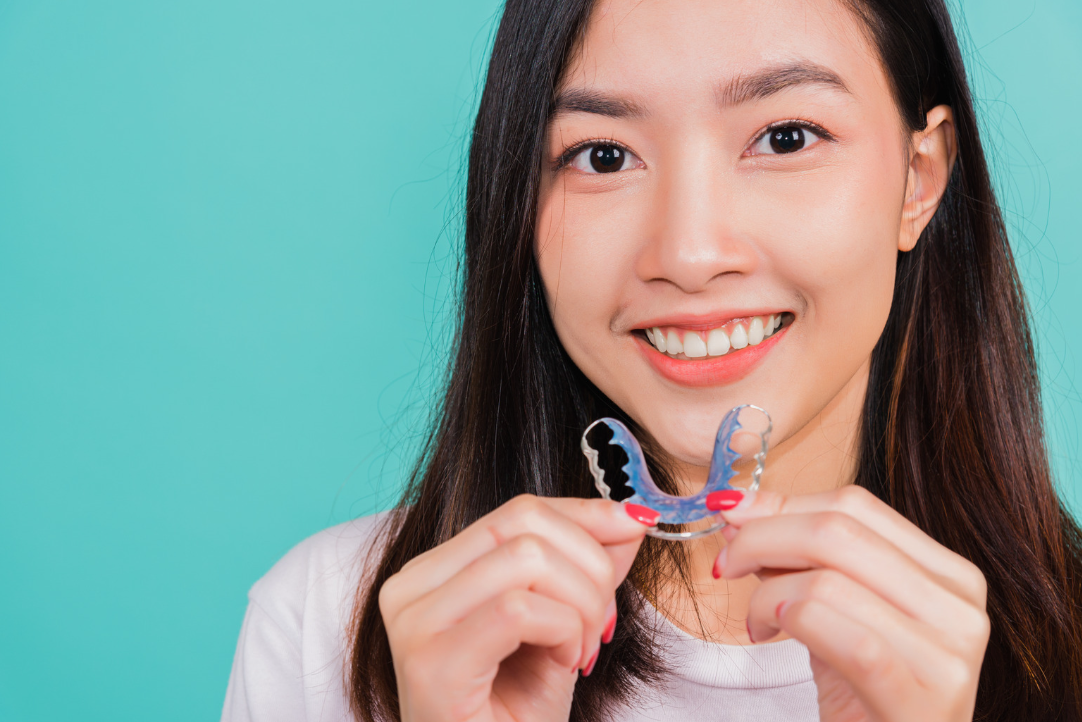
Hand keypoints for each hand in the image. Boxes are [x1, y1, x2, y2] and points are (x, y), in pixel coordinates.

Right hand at [378, 494, 656, 721]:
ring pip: (525, 560)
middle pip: (522, 523)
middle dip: (589, 566)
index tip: (636, 526)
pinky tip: (565, 663)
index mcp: (433, 571)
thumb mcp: (560, 625)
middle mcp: (410, 586)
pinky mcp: (429, 660)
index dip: (585, 514)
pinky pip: (518, 610)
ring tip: (583, 651)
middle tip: (603, 624)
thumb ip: (586, 568)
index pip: (517, 510)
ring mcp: (413, 621)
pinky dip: (562, 630)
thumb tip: (630, 515)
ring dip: (581, 604)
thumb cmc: (514, 717)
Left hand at [708, 485, 989, 721]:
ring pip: (829, 580)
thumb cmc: (861, 694)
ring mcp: (951, 652)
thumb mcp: (833, 611)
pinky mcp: (926, 696)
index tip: (731, 516)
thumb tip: (739, 506)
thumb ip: (799, 558)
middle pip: (839, 530)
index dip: (781, 504)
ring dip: (768, 594)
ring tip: (757, 622)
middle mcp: (960, 604)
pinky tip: (770, 634)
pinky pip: (849, 639)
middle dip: (762, 537)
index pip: (855, 505)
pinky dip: (793, 623)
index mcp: (947, 572)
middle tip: (726, 564)